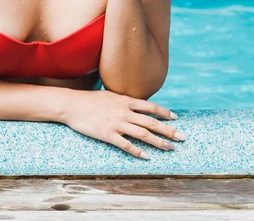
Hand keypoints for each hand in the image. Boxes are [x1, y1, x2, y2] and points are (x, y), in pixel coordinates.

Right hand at [62, 90, 185, 158]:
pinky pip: (126, 145)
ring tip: (170, 148)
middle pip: (151, 122)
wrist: (71, 104)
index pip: (150, 106)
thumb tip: (135, 104)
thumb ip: (123, 100)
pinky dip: (138, 152)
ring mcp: (116, 123)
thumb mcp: (108, 95)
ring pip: (143, 134)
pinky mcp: (107, 134)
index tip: (176, 118)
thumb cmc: (88, 99)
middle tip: (183, 138)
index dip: (164, 112)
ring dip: (158, 142)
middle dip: (169, 130)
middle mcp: (123, 111)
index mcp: (124, 100)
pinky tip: (146, 157)